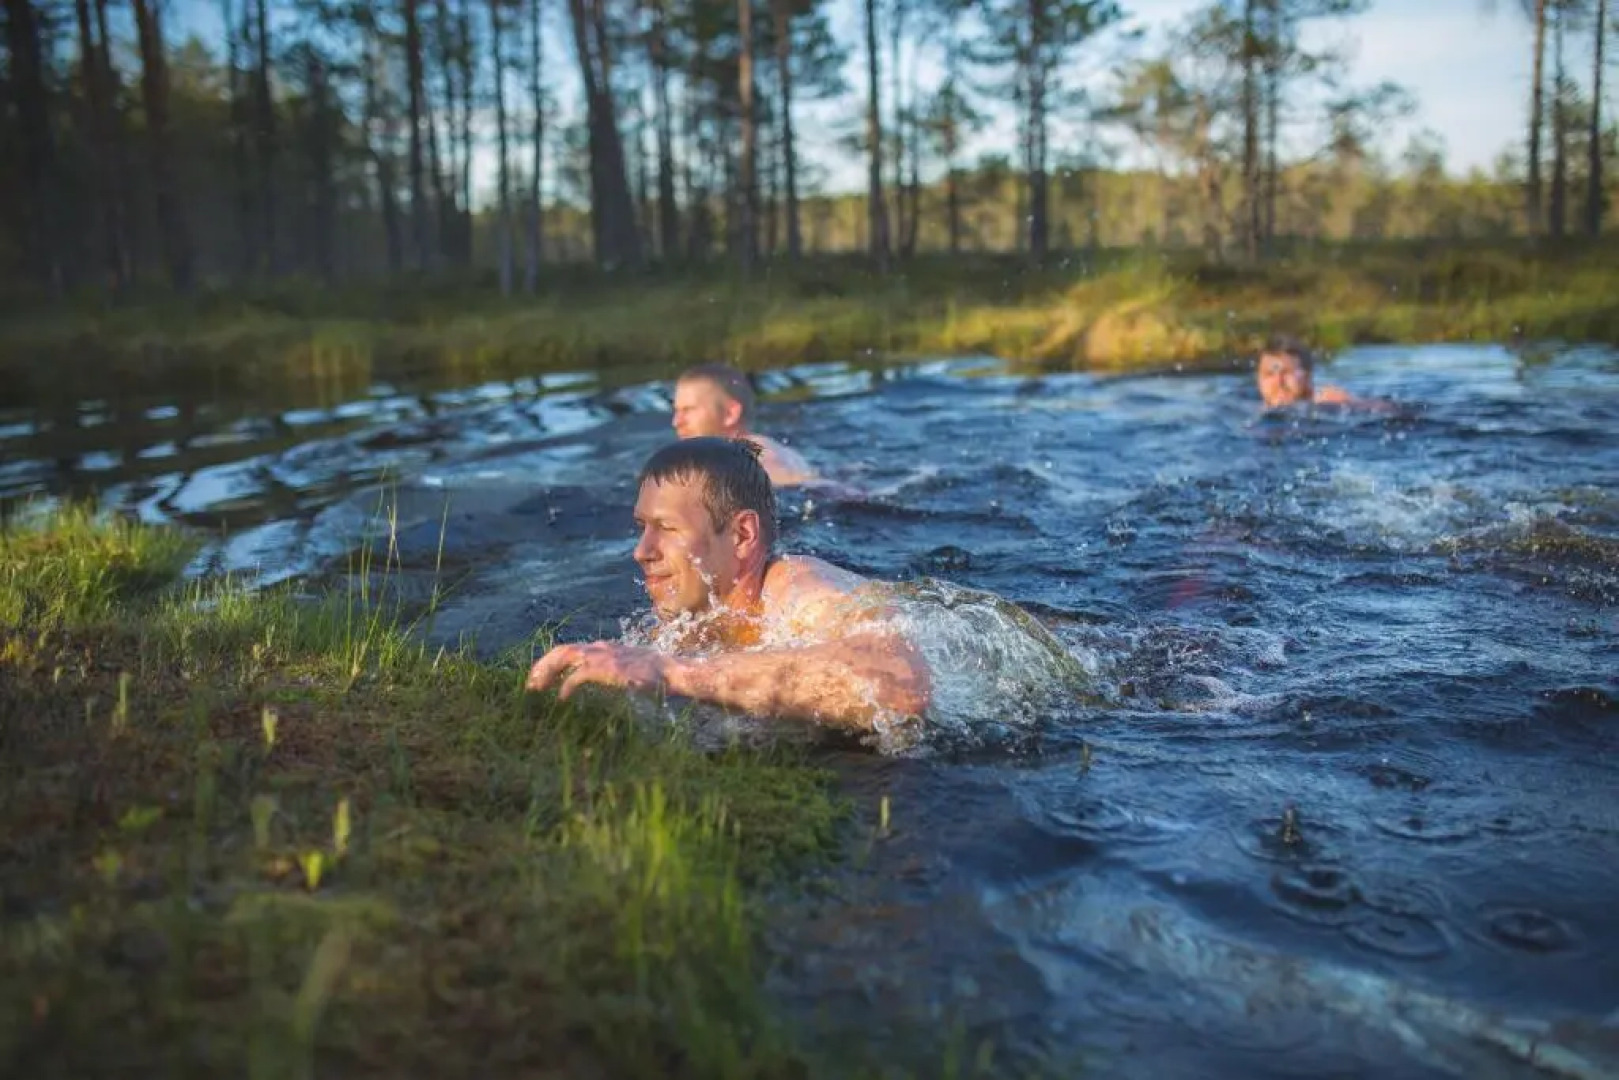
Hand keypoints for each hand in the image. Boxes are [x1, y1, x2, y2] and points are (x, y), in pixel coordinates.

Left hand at [525, 641, 672, 700]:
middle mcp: (599, 648)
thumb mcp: (628, 668)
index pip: (569, 649)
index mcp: (603, 647)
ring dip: (547, 672)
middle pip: (561, 650)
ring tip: (536, 689)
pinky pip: (577, 676)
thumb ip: (612, 671)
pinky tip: (561, 699)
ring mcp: (601, 656)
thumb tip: (603, 681)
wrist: (670, 671)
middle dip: (542, 666)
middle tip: (530, 685)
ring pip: (563, 657)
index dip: (552, 662)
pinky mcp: (605, 669)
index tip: (540, 678)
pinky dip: (565, 687)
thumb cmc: (654, 674)